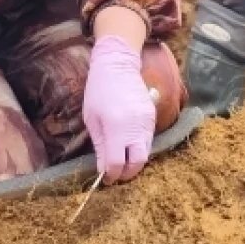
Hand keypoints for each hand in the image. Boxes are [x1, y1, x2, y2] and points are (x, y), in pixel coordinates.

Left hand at [83, 35, 155, 184]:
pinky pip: (148, 140)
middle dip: (127, 173)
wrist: (118, 64)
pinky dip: (139, 147)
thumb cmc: (99, 91)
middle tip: (116, 174)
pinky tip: (128, 145)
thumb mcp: (92, 119)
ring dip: (134, 161)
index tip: (105, 178)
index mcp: (116, 127)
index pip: (117, 163)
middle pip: (138, 163)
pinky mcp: (152, 116)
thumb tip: (104, 169)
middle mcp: (135, 126)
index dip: (111, 175)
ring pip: (146, 153)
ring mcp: (147, 121)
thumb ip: (100, 146)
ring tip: (121, 160)